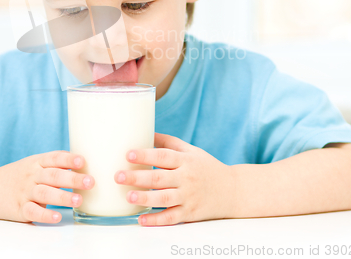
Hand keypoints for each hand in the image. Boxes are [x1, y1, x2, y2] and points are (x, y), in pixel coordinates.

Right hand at [0, 151, 93, 222]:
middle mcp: (32, 175)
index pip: (55, 158)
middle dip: (73, 179)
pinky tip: (57, 216)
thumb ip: (55, 163)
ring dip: (63, 197)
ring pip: (45, 193)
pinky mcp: (19, 209)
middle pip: (54, 176)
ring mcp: (25, 192)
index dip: (69, 159)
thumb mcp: (34, 163)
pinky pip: (33, 211)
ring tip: (78, 200)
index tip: (82, 162)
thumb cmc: (20, 175)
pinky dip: (45, 214)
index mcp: (38, 162)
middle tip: (90, 182)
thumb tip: (84, 163)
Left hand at [114, 132, 235, 225]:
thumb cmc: (206, 167)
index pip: (163, 156)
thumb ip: (168, 142)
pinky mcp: (190, 213)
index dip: (146, 155)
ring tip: (128, 196)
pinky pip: (172, 217)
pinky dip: (156, 220)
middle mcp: (187, 178)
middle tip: (118, 176)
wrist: (232, 190)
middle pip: (160, 178)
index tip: (128, 154)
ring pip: (165, 199)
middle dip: (137, 177)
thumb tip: (146, 130)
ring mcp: (189, 197)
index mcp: (185, 160)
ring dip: (145, 198)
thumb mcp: (191, 150)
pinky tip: (142, 219)